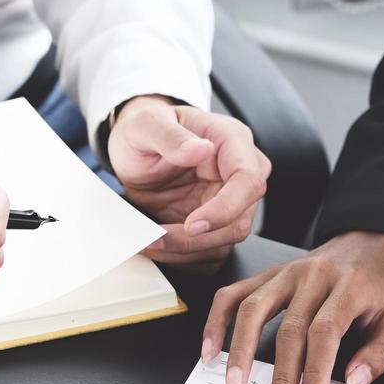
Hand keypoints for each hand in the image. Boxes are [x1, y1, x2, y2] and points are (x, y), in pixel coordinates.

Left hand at [107, 96, 269, 272]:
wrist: (135, 152)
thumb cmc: (144, 132)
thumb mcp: (145, 125)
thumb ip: (171, 136)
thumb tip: (201, 150)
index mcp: (232, 142)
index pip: (248, 181)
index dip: (224, 209)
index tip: (192, 226)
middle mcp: (240, 174)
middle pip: (239, 221)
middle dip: (196, 240)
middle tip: (156, 238)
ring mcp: (231, 204)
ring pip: (224, 244)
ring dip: (184, 252)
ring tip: (149, 241)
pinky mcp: (216, 226)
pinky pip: (209, 254)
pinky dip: (182, 258)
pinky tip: (158, 247)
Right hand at [202, 231, 383, 383]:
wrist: (368, 244)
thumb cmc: (379, 284)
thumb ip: (378, 354)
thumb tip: (353, 382)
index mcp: (349, 285)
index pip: (325, 332)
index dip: (314, 372)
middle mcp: (313, 275)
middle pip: (289, 329)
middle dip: (281, 378)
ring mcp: (284, 273)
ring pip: (252, 310)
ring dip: (239, 351)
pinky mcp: (265, 276)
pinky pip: (232, 295)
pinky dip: (216, 322)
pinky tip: (210, 350)